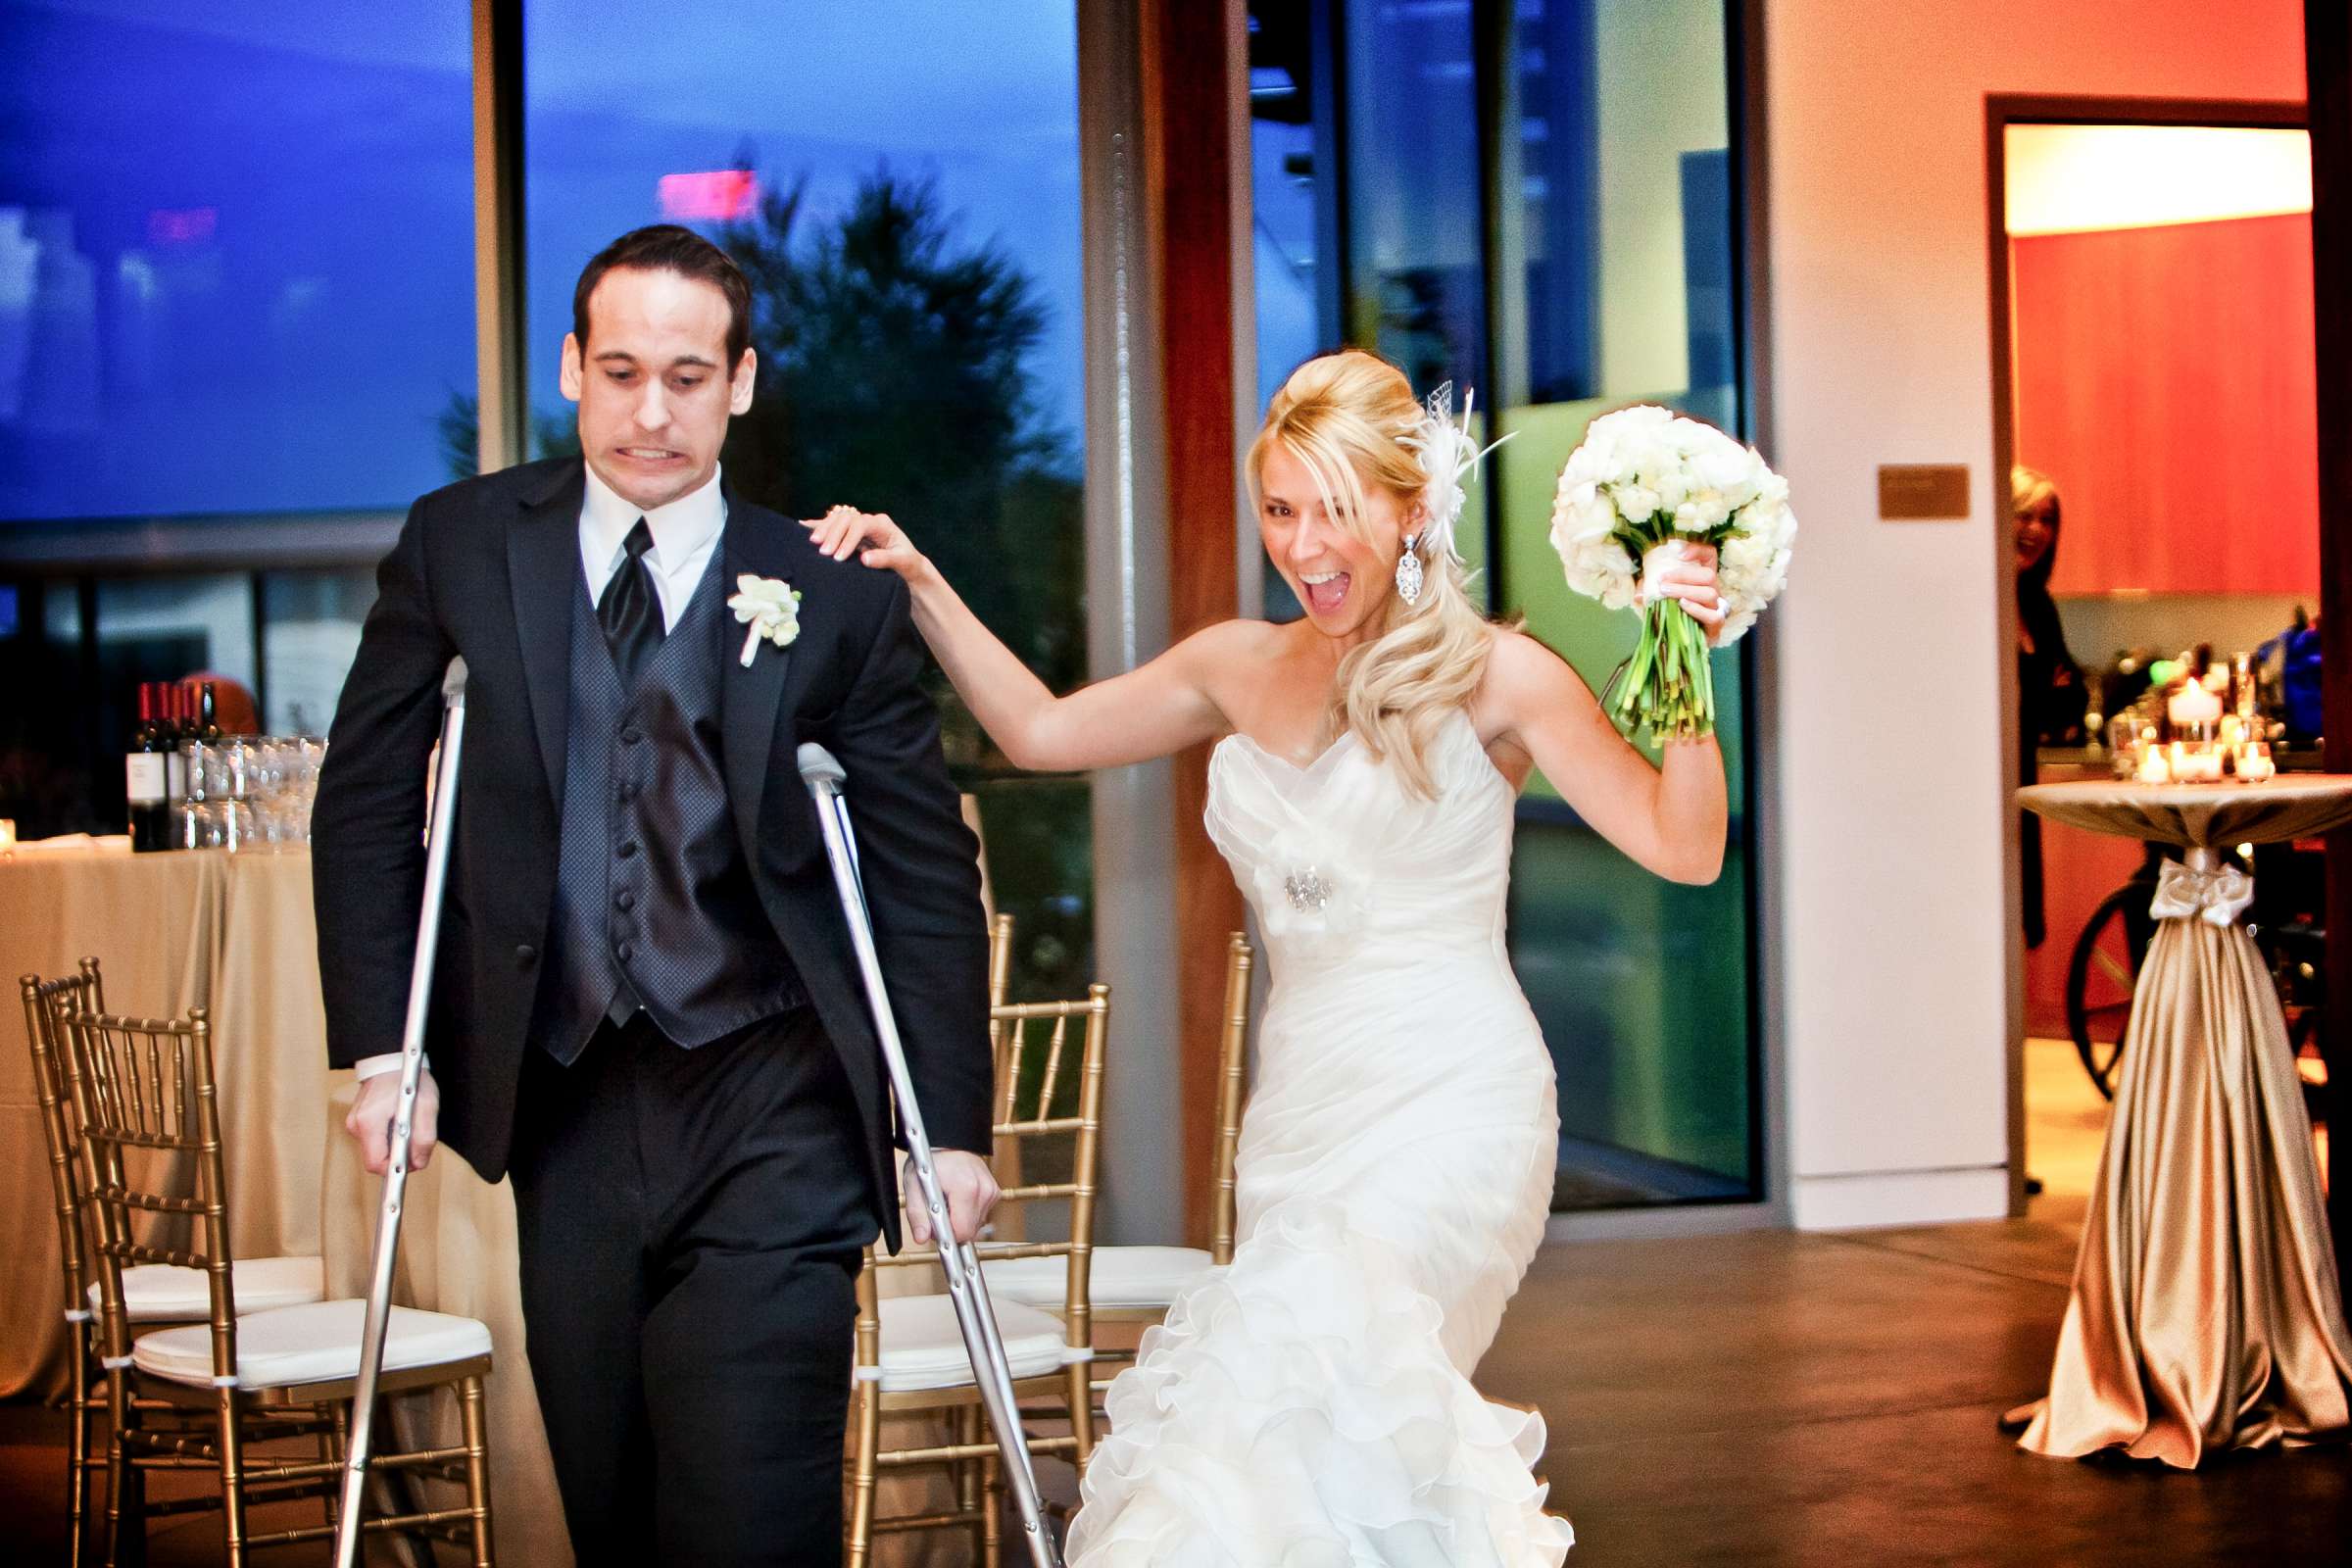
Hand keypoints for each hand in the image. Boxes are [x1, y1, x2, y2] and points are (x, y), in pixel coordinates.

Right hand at [345, 1067, 439, 1175]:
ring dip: (394, 1146)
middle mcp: (356, 1125)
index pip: (376, 1163)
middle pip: (375, 1159)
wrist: (391, 1059)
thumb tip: (418, 1163)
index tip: (412, 1163)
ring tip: (409, 1127)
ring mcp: (355, 1123)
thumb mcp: (427, 1106)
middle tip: (416, 1141)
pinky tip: (399, 1123)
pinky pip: (374, 1140)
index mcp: (369, 1122)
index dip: (395, 1168)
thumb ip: (424, 1137)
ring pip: (376, 1150)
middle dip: (397, 1157)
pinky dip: (389, 1138)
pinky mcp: (358, 1122)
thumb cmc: (409, 1078)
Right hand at [804, 506, 931, 582]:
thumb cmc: (907, 563)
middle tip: (823, 552)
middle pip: (846, 519)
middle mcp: (869, 521)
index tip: (839, 557)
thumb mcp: (902, 562)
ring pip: (837, 520)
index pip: (860, 524)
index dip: (848, 539)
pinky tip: (802, 526)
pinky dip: (818, 525)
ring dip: (823, 529)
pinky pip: (832, 526)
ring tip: (812, 543)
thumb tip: (864, 558)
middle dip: (833, 534)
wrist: (908, 565)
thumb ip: (885, 559)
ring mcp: (859, 525)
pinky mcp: (850, 533)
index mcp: (882, 524)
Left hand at [904, 1148, 1000, 1245]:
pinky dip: (968, 1213)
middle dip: (953, 1228)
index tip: (935, 1228)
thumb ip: (917, 1214)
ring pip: (976, 1225)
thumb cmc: (930, 1161)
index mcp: (966, 1187)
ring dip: (960, 1220)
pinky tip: (958, 1199)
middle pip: (970, 1231)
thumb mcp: (914, 1185)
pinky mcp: (994, 1192)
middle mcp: (983, 1189)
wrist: (949, 1142)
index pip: (962, 1231)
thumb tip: (922, 1237)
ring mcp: (991, 1190)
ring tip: (948, 1202)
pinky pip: (980, 1215)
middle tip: (939, 1213)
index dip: (946, 1234)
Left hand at [1643, 540, 1728, 644]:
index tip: (1676, 551)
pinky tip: (1682, 605)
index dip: (1697, 549)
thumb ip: (1648, 592)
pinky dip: (1696, 609)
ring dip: (1686, 590)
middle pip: (1708, 575)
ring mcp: (1717, 608)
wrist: (1682, 644)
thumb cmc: (1671, 614)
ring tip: (1666, 592)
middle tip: (1662, 581)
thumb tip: (1639, 595)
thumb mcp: (1658, 597)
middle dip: (1683, 576)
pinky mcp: (1716, 627)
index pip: (1709, 555)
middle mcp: (1713, 590)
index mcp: (1701, 578)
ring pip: (1710, 593)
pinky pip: (1713, 616)